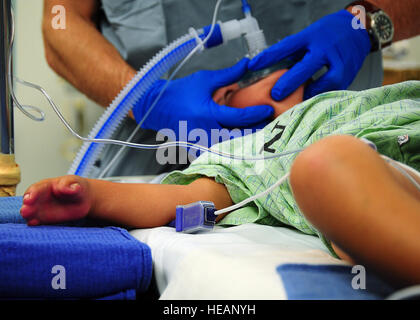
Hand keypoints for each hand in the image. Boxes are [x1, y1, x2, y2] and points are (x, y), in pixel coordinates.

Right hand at [20, 176, 91, 225]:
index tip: (29, 199)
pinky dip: (34, 223)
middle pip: (29, 202)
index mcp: (46, 186)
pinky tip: (34, 224)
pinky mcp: (45, 218)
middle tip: (25, 211)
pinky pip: (37, 221)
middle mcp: (40, 197)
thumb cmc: (76, 187)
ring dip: (28, 215)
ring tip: (29, 218)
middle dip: (26, 206)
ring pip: (31, 212)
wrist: (83, 199)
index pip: (36, 189)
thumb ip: (68, 185)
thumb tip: (62, 188)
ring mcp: (41, 208)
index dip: (31, 194)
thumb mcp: (74, 183)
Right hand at [132, 58, 273, 145]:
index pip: (239, 117)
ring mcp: (201, 143)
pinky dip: (229, 151)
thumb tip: (248, 64)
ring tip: (260, 137)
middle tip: (270, 128)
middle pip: (238, 139)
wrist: (156, 106)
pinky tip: (241, 146)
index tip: (269, 110)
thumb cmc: (180, 91)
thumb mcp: (205, 80)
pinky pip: (217, 154)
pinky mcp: (197, 149)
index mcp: (208, 114)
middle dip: (256, 134)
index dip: (257, 114)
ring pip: (229, 149)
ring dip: (245, 144)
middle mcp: (206, 131)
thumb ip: (228, 75)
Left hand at [249, 10, 370, 99]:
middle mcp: (326, 48)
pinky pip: (334, 89)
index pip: (287, 46)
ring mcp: (340, 61)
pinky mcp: (349, 74)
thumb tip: (268, 70)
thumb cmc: (326, 35)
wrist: (358, 29)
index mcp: (311, 37)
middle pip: (306, 66)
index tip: (253, 66)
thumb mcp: (307, 37)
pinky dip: (321, 96)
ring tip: (295, 103)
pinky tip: (311, 102)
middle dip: (289, 83)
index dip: (269, 57)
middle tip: (276, 95)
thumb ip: (291, 53)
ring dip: (309, 94)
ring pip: (325, 81)